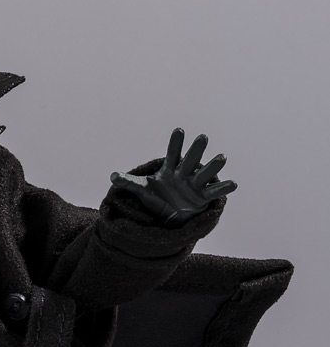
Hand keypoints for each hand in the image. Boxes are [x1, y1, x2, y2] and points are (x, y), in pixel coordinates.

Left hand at [110, 128, 237, 225]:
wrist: (168, 216)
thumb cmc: (157, 198)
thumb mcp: (142, 190)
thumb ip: (129, 182)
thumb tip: (112, 176)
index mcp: (170, 169)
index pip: (172, 154)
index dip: (175, 144)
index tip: (179, 131)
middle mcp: (184, 174)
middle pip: (190, 160)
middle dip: (196, 150)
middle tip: (202, 138)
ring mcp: (195, 185)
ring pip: (204, 173)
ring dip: (213, 166)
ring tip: (221, 157)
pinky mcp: (202, 198)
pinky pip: (214, 192)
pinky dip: (223, 188)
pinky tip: (233, 184)